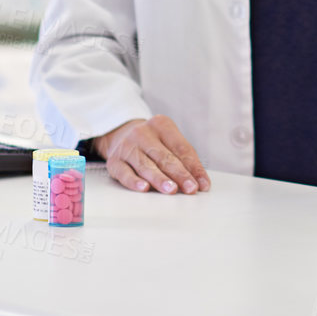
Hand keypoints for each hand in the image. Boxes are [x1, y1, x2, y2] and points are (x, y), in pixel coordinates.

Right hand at [94, 114, 210, 194]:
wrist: (120, 134)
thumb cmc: (152, 141)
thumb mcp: (168, 140)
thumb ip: (183, 158)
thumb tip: (199, 182)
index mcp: (162, 125)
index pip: (181, 148)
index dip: (193, 167)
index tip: (202, 184)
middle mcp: (143, 133)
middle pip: (164, 157)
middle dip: (180, 174)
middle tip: (190, 188)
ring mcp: (127, 147)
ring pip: (146, 166)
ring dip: (160, 179)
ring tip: (172, 190)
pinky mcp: (114, 161)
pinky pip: (125, 173)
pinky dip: (134, 181)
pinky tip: (144, 188)